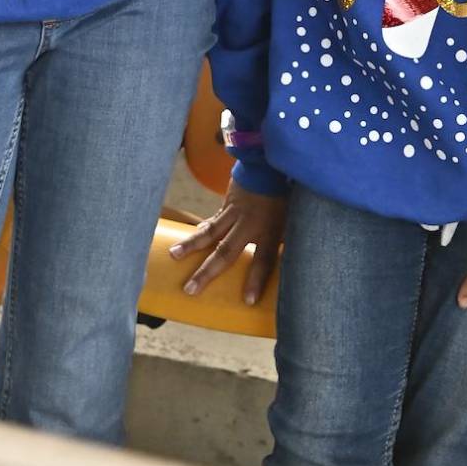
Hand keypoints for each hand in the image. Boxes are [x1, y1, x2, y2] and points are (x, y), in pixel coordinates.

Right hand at [169, 179, 285, 304]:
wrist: (271, 163)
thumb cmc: (285, 196)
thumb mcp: (293, 220)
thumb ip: (287, 241)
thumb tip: (291, 266)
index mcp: (269, 230)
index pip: (263, 260)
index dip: (255, 281)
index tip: (247, 302)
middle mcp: (249, 223)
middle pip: (226, 252)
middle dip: (207, 273)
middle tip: (189, 290)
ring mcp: (235, 213)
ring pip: (210, 233)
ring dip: (191, 246)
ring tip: (173, 256)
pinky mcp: (227, 205)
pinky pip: (211, 222)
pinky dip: (199, 233)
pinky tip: (186, 243)